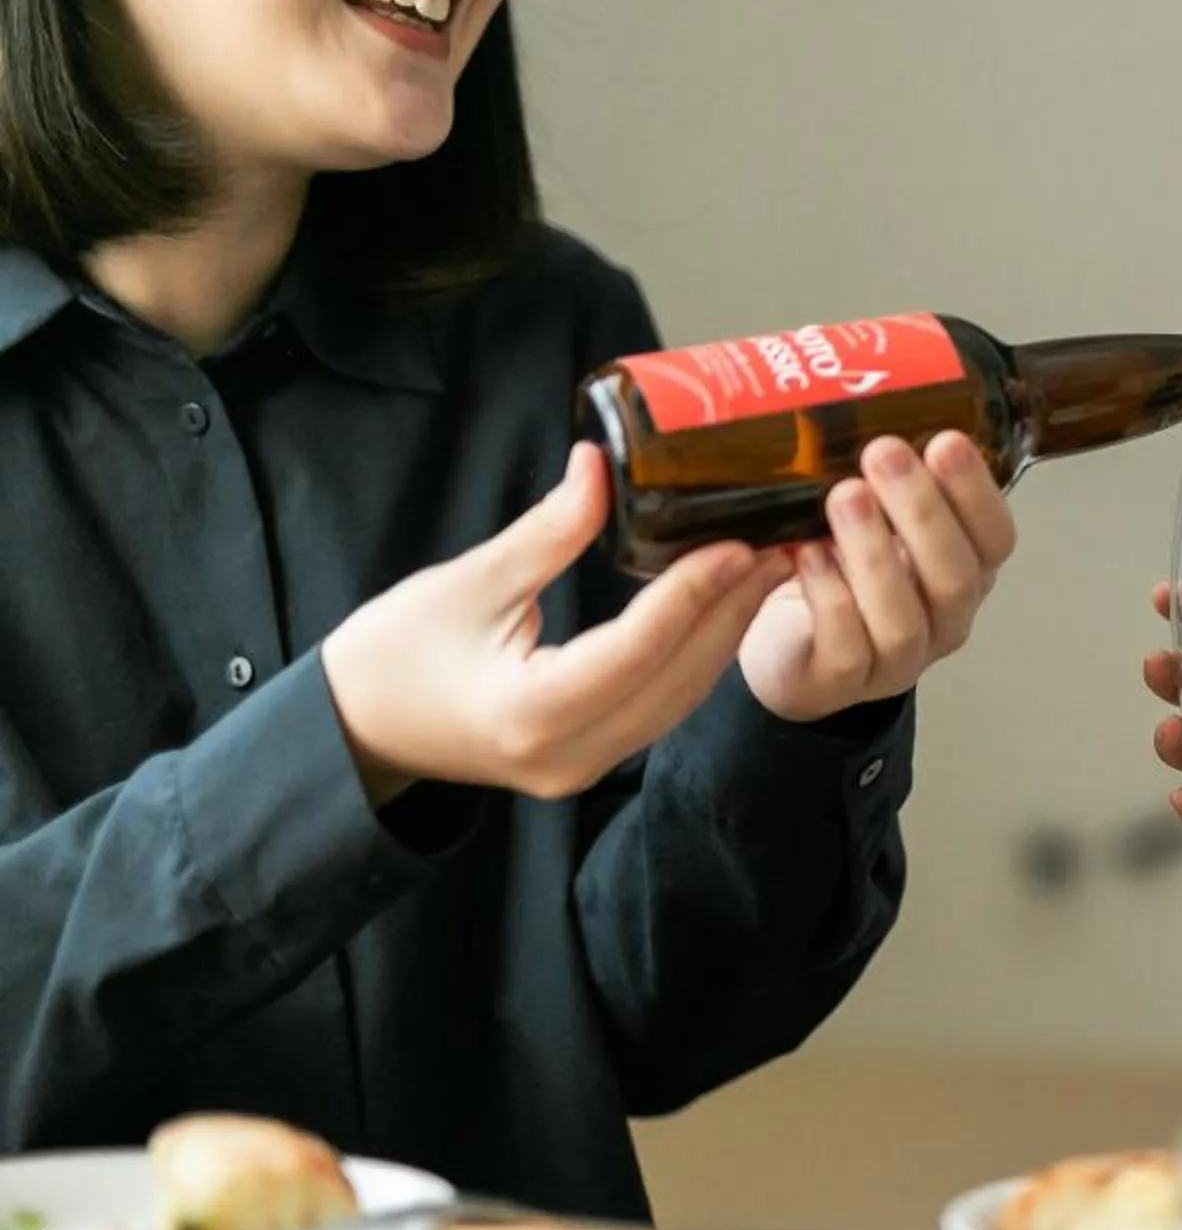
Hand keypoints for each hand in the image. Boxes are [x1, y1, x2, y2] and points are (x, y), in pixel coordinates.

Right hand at [321, 445, 794, 802]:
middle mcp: (570, 754)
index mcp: (531, 713)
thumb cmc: (393, 653)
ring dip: (725, 633)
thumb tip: (601, 463)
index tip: (738, 541)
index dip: (694, 593)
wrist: (356, 729)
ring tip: (766, 566)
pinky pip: (663, 708)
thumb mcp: (467, 581)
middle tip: (778, 542)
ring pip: (680, 699)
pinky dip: (696, 656)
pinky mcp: (592, 760)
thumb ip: (547, 532)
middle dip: (730, 609)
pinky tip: (723, 607)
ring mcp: (584, 767)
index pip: (636, 649)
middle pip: (676, 679)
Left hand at [738, 432, 1016, 721]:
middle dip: (922, 510)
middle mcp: (943, 620)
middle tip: (884, 453)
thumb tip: (871, 383)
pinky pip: (845, 647)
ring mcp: (896, 659)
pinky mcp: (840, 682)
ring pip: (903, 618)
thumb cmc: (836, 567)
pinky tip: (806, 554)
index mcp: (963, 571)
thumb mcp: (874, 514)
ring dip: (874, 552)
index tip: (946, 440)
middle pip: (955, 576)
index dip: (976, 493)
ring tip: (843, 496)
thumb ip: (886, 474)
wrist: (786, 642)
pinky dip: (828, 595)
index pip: (994, 539)